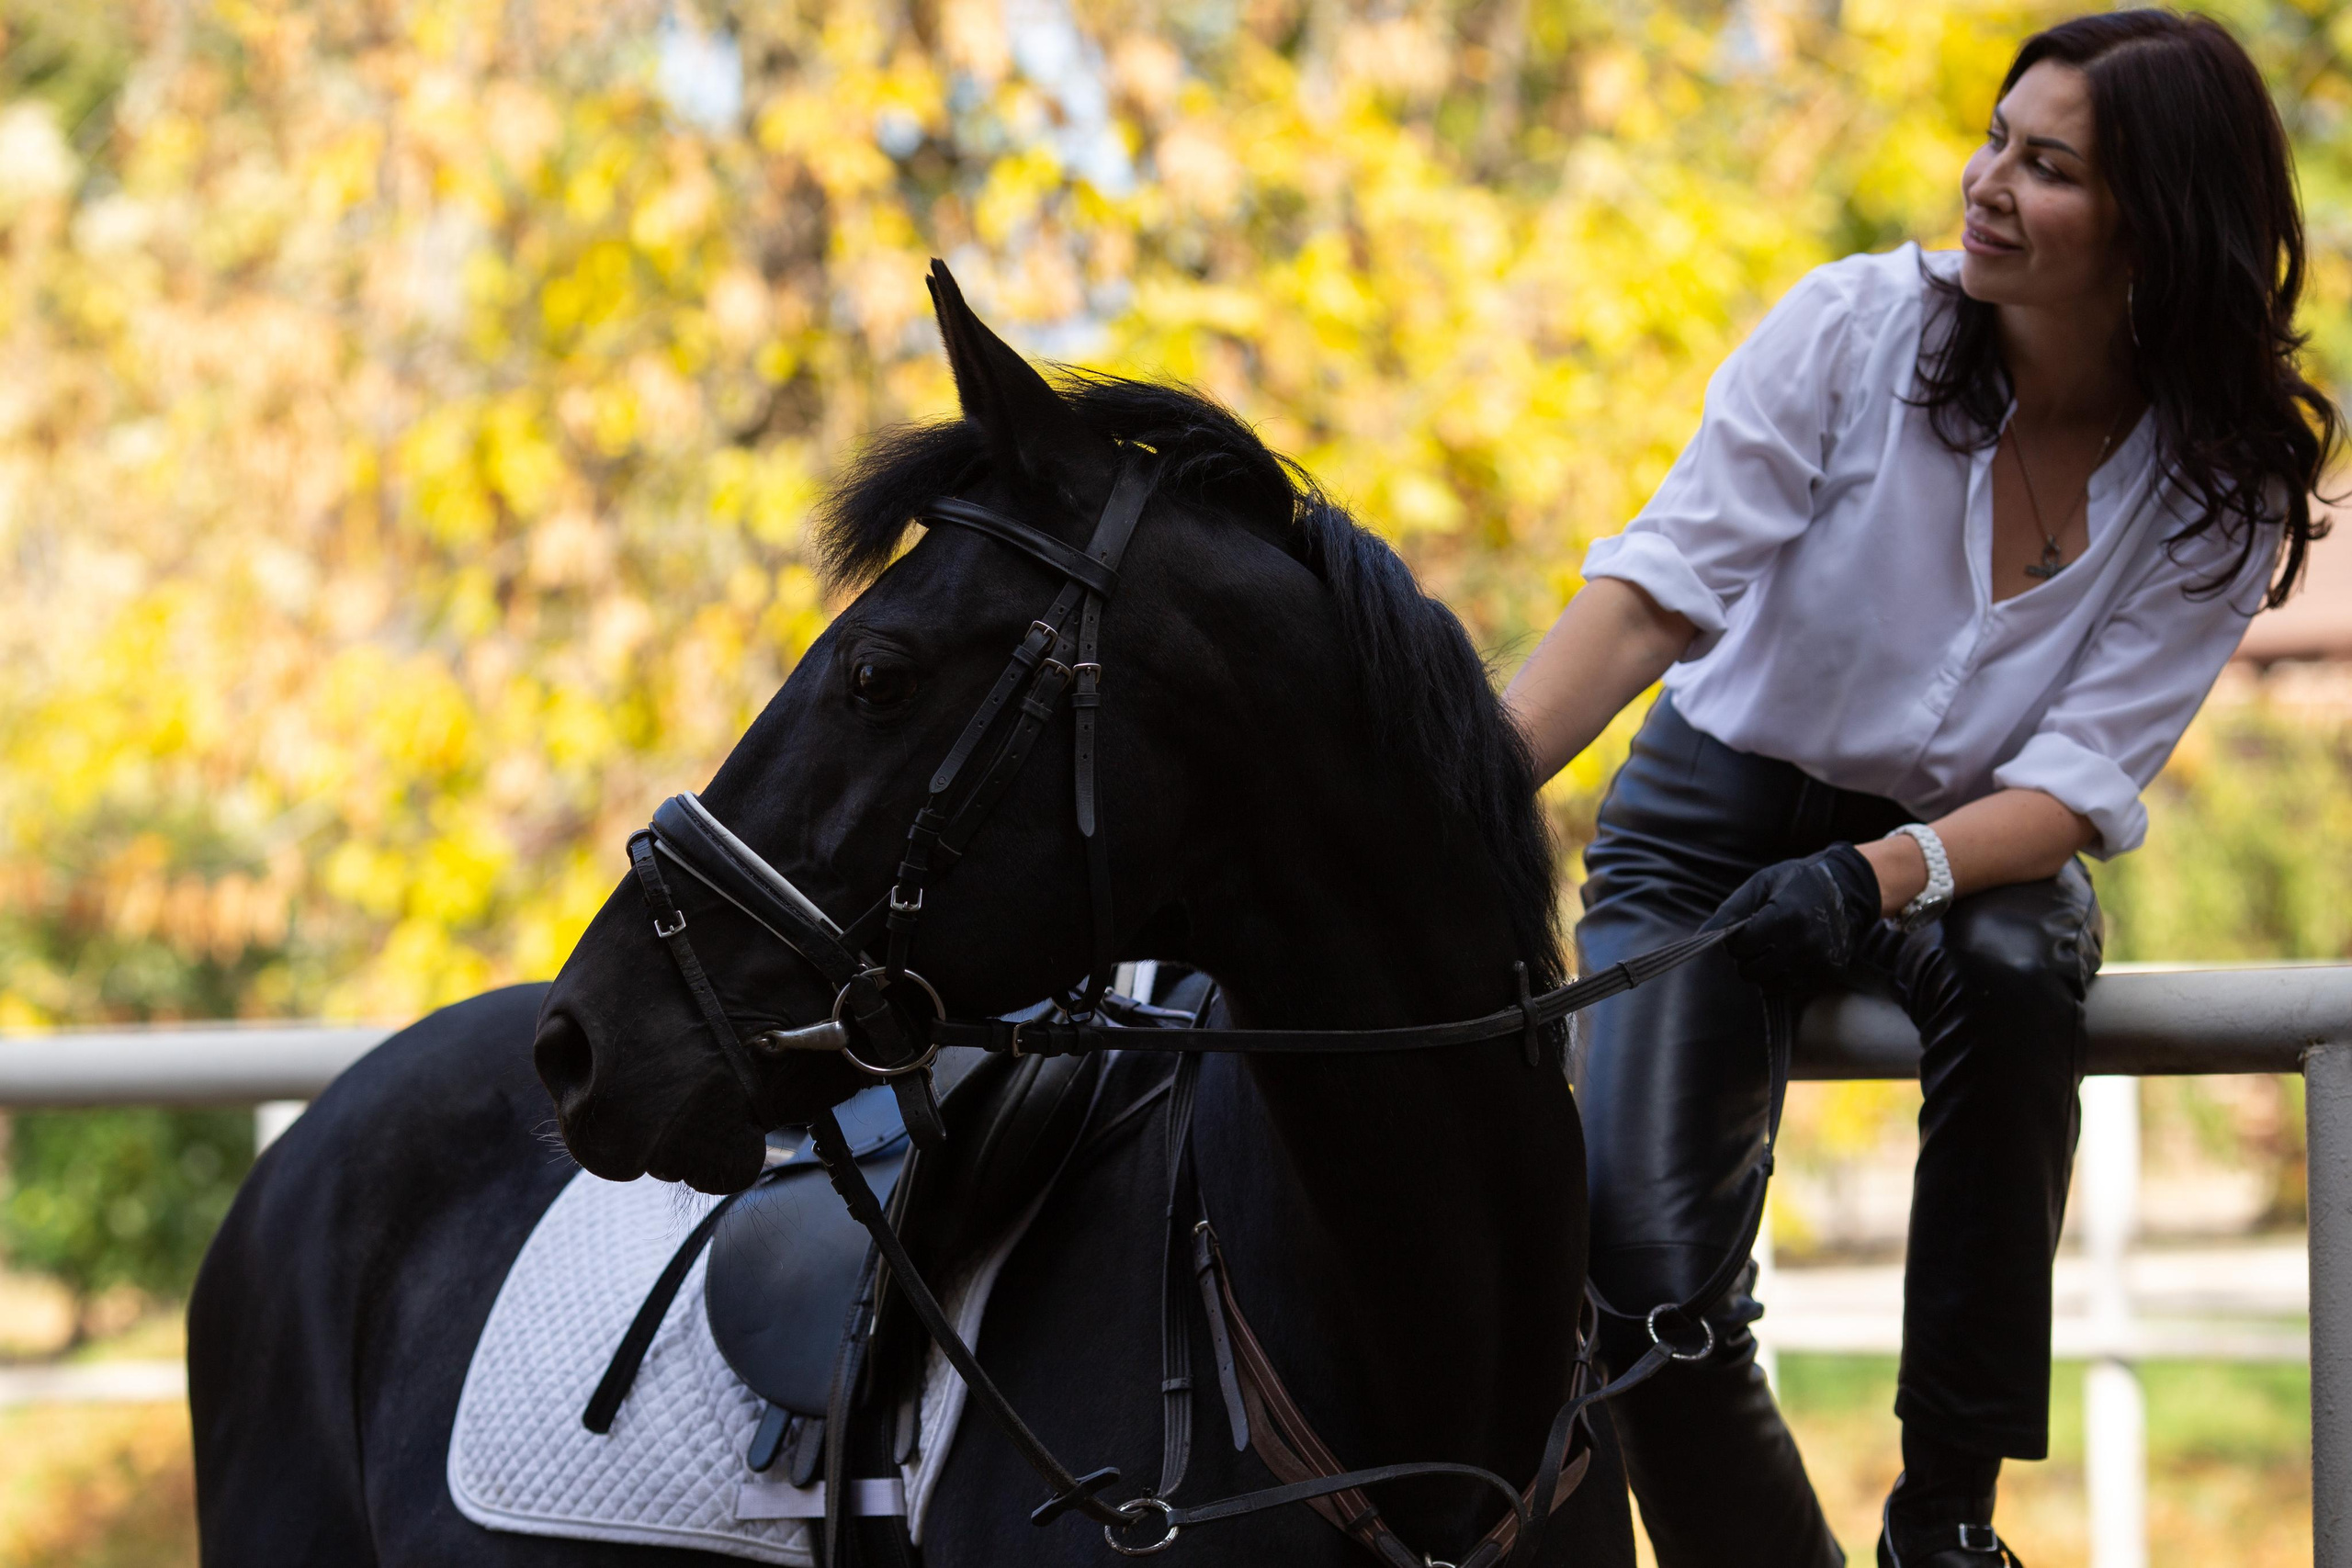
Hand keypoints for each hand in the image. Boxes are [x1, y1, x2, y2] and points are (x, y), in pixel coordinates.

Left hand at [1701, 845, 1881, 988]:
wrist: (1848, 890)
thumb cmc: (1797, 883)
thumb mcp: (1761, 884)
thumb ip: (1730, 911)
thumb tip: (1700, 936)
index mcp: (1785, 917)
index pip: (1739, 947)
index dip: (1735, 939)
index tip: (1744, 929)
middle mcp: (1804, 944)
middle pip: (1750, 971)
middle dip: (1746, 957)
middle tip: (1758, 940)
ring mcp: (1817, 964)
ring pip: (1768, 984)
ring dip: (1764, 969)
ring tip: (1775, 946)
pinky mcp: (1827, 976)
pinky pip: (1789, 988)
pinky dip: (1783, 975)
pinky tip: (1791, 955)